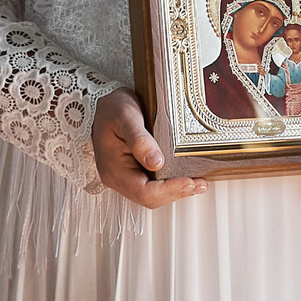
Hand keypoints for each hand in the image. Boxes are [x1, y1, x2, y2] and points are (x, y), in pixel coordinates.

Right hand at [93, 88, 206, 208]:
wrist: (100, 103)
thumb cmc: (110, 107)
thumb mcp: (126, 117)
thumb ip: (140, 140)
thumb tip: (156, 162)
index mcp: (114, 170)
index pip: (144, 192)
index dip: (169, 190)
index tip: (190, 181)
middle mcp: (118, 178)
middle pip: (149, 198)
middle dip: (176, 192)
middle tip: (200, 183)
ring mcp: (125, 176)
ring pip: (152, 194)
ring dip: (175, 190)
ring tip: (198, 182)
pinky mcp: (133, 170)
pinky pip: (152, 184)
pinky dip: (169, 183)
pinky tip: (184, 176)